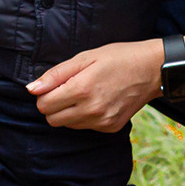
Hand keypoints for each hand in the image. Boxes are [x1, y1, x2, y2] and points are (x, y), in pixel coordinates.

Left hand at [28, 38, 163, 132]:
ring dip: (68, 112)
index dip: (44, 94)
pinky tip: (97, 101)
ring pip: (68, 125)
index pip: (44, 105)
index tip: (54, 84)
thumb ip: (56, 74)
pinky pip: (85, 127)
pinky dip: (85, 116)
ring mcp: (102, 122)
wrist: (152, 69)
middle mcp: (91, 110)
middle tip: (67, 89)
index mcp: (82, 89)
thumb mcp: (85, 57)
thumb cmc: (118, 57)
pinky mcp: (110, 128)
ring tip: (85, 93)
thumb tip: (32, 89)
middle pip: (52, 119)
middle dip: (53, 105)